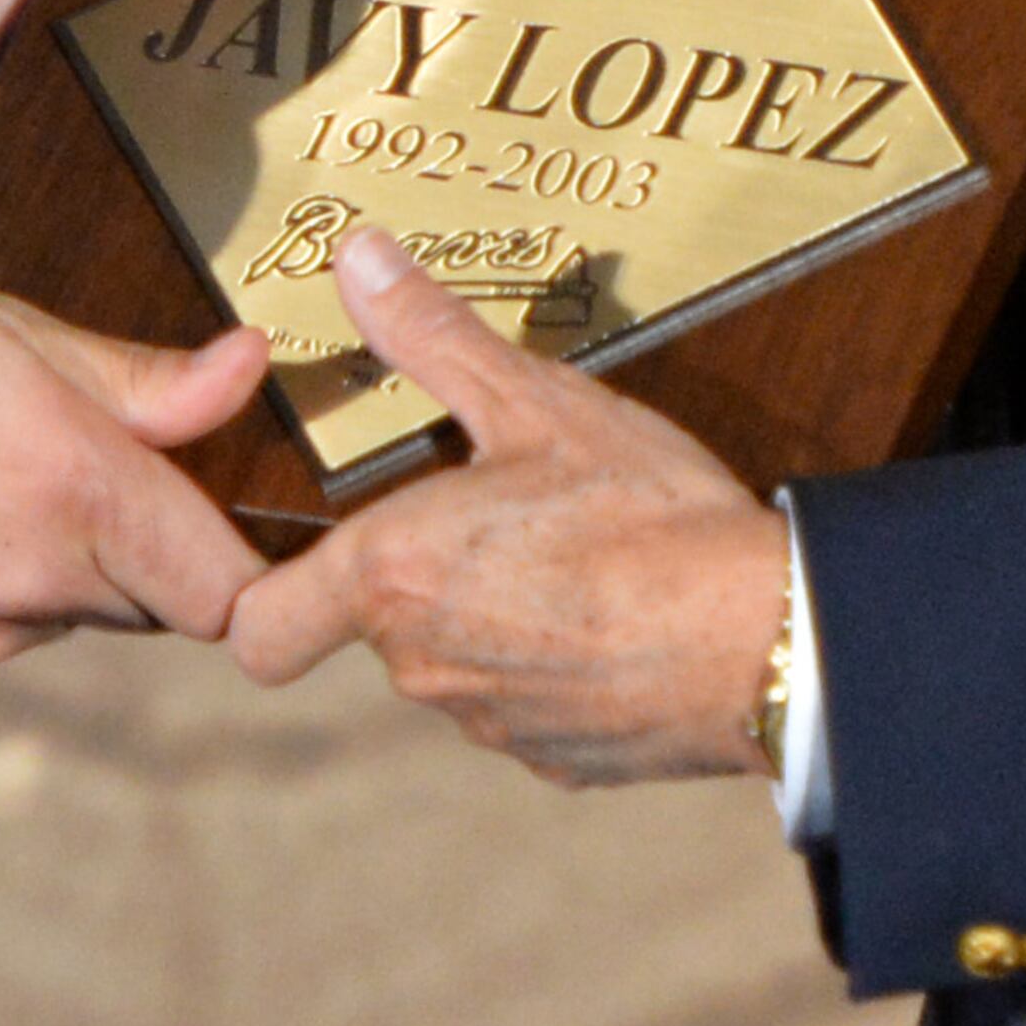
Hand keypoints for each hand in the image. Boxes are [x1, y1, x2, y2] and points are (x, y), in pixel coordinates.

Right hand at [0, 277, 268, 681]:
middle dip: (141, 547)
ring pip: (70, 619)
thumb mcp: (4, 328)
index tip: (227, 523)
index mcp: (76, 492)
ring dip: (59, 570)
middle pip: (153, 605)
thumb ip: (140, 376)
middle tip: (79, 463)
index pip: (225, 593)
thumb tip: (247, 370)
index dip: (242, 564)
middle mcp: (33, 588)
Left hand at [224, 230, 789, 784]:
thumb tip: (357, 263)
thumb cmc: (648, 518)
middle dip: (415, 571)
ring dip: (485, 614)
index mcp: (392, 576)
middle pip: (371, 627)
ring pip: (451, 663)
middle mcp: (422, 666)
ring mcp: (490, 723)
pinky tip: (609, 611)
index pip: (260, 633)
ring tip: (563, 551)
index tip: (307, 553)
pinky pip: (522, 706)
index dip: (268, 595)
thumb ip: (431, 336)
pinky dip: (548, 664)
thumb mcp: (538, 401)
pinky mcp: (557, 763)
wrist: (766, 640)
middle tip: (487, 507)